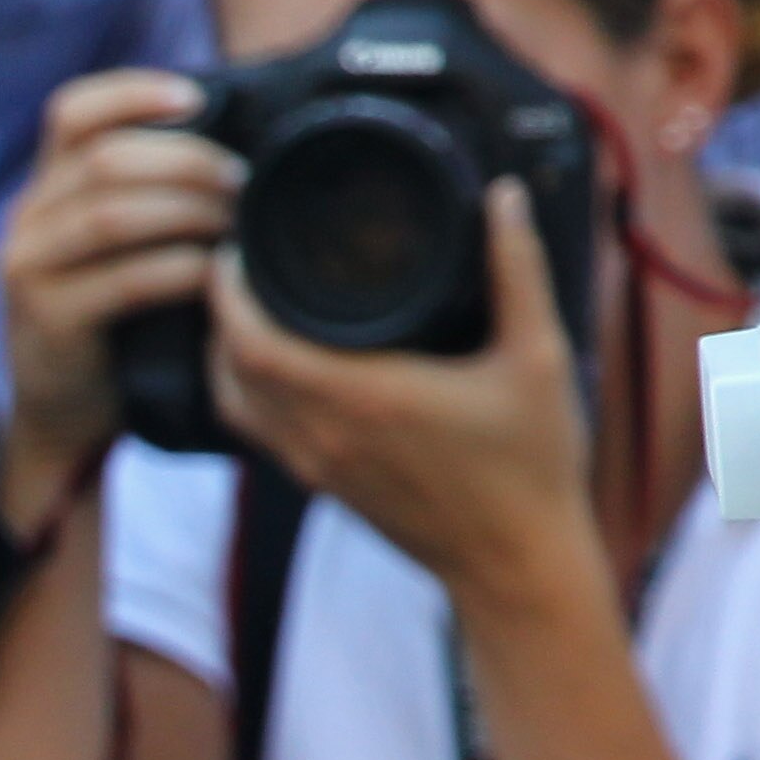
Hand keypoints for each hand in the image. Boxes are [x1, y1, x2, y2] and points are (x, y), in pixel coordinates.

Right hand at [0, 69, 228, 523]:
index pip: (72, 113)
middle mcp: (26, 220)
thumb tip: (241, 144)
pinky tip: (214, 272)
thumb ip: (149, 192)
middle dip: (187, 160)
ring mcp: (29, 269)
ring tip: (234, 222)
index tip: (197, 98)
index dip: (133, 93)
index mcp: (45, 189)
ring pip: (112, 212)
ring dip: (187, 210)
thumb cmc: (112, 318)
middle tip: (243, 180)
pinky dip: (180, 268)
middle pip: (104, 159)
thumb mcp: (117, 244)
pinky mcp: (48, 320)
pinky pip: (125, 279)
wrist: (63, 410)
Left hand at [211, 178, 597, 601]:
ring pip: (234, 402)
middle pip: (230, 367)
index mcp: (361, 397)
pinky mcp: (322, 484)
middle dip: (220, 312)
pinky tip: (274, 359)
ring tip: (246, 304)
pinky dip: (247, 389)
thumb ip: (517, 271)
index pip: (252, 342)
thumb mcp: (539, 356)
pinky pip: (258, 429)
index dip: (226, 293)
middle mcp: (322, 434)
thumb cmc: (533, 465)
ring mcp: (315, 465)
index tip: (232, 247)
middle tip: (237, 261)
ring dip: (226, 354)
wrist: (516, 563)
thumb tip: (502, 195)